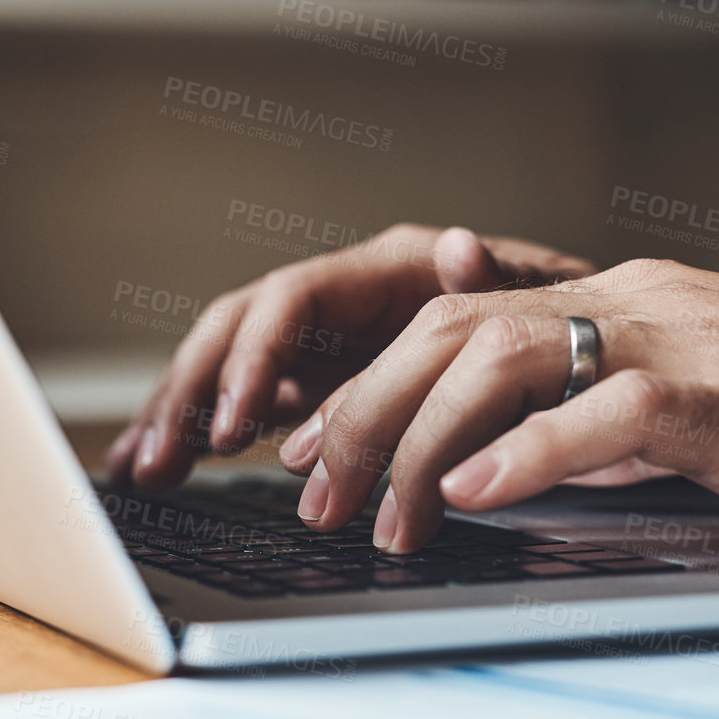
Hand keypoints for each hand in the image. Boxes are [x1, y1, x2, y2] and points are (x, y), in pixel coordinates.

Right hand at [105, 225, 594, 486]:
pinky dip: (194, 434)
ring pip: (225, 367)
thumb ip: (490, 280)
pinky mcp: (316, 384)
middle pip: (235, 331)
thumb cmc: (559, 325)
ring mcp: (322, 342)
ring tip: (141, 473)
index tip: (234, 424)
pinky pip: (240, 404)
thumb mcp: (539, 304)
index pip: (288, 302)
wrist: (578, 351)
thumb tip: (457, 245)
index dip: (253, 360)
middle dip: (189, 394)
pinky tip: (154, 469)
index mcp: (383, 270)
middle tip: (160, 459)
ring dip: (176, 418)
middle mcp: (340, 298)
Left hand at [275, 258, 718, 550]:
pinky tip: (473, 490)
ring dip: (422, 439)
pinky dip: (529, 449)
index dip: (371, 381)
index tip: (311, 442)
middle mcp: (635, 309)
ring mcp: (682, 344)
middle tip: (309, 489)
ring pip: (507, 358)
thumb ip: (600, 435)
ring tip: (379, 514)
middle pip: (453, 331)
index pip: (459, 324)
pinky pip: (611, 409)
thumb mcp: (695, 420)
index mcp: (621, 312)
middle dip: (363, 410)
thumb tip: (507, 472)